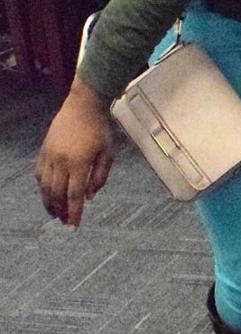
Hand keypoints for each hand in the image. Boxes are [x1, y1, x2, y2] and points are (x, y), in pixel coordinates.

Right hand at [34, 80, 114, 226]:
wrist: (82, 106)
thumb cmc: (100, 129)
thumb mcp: (109, 153)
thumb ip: (100, 176)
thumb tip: (90, 196)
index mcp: (79, 163)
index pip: (74, 195)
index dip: (74, 213)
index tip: (73, 227)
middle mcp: (61, 161)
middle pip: (57, 194)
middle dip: (61, 211)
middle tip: (65, 222)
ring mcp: (49, 155)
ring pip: (45, 186)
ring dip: (49, 202)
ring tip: (56, 213)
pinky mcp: (43, 150)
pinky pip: (39, 174)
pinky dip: (43, 187)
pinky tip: (48, 193)